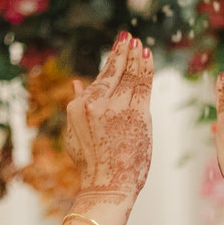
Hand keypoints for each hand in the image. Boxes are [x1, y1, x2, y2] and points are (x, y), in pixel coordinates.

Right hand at [64, 34, 153, 215]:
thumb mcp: (76, 134)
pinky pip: (142, 84)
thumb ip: (76, 105)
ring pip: (129, 75)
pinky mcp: (136, 114)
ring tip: (139, 44)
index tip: (118, 48)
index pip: (99, 79)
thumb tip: (76, 82)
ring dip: (135, 57)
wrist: (107, 186)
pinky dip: (146, 68)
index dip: (111, 62)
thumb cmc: (93, 165)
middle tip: (128, 38)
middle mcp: (95, 103)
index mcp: (79, 107)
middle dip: (121, 52)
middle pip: (113, 72)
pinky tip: (147, 56)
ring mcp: (116, 107)